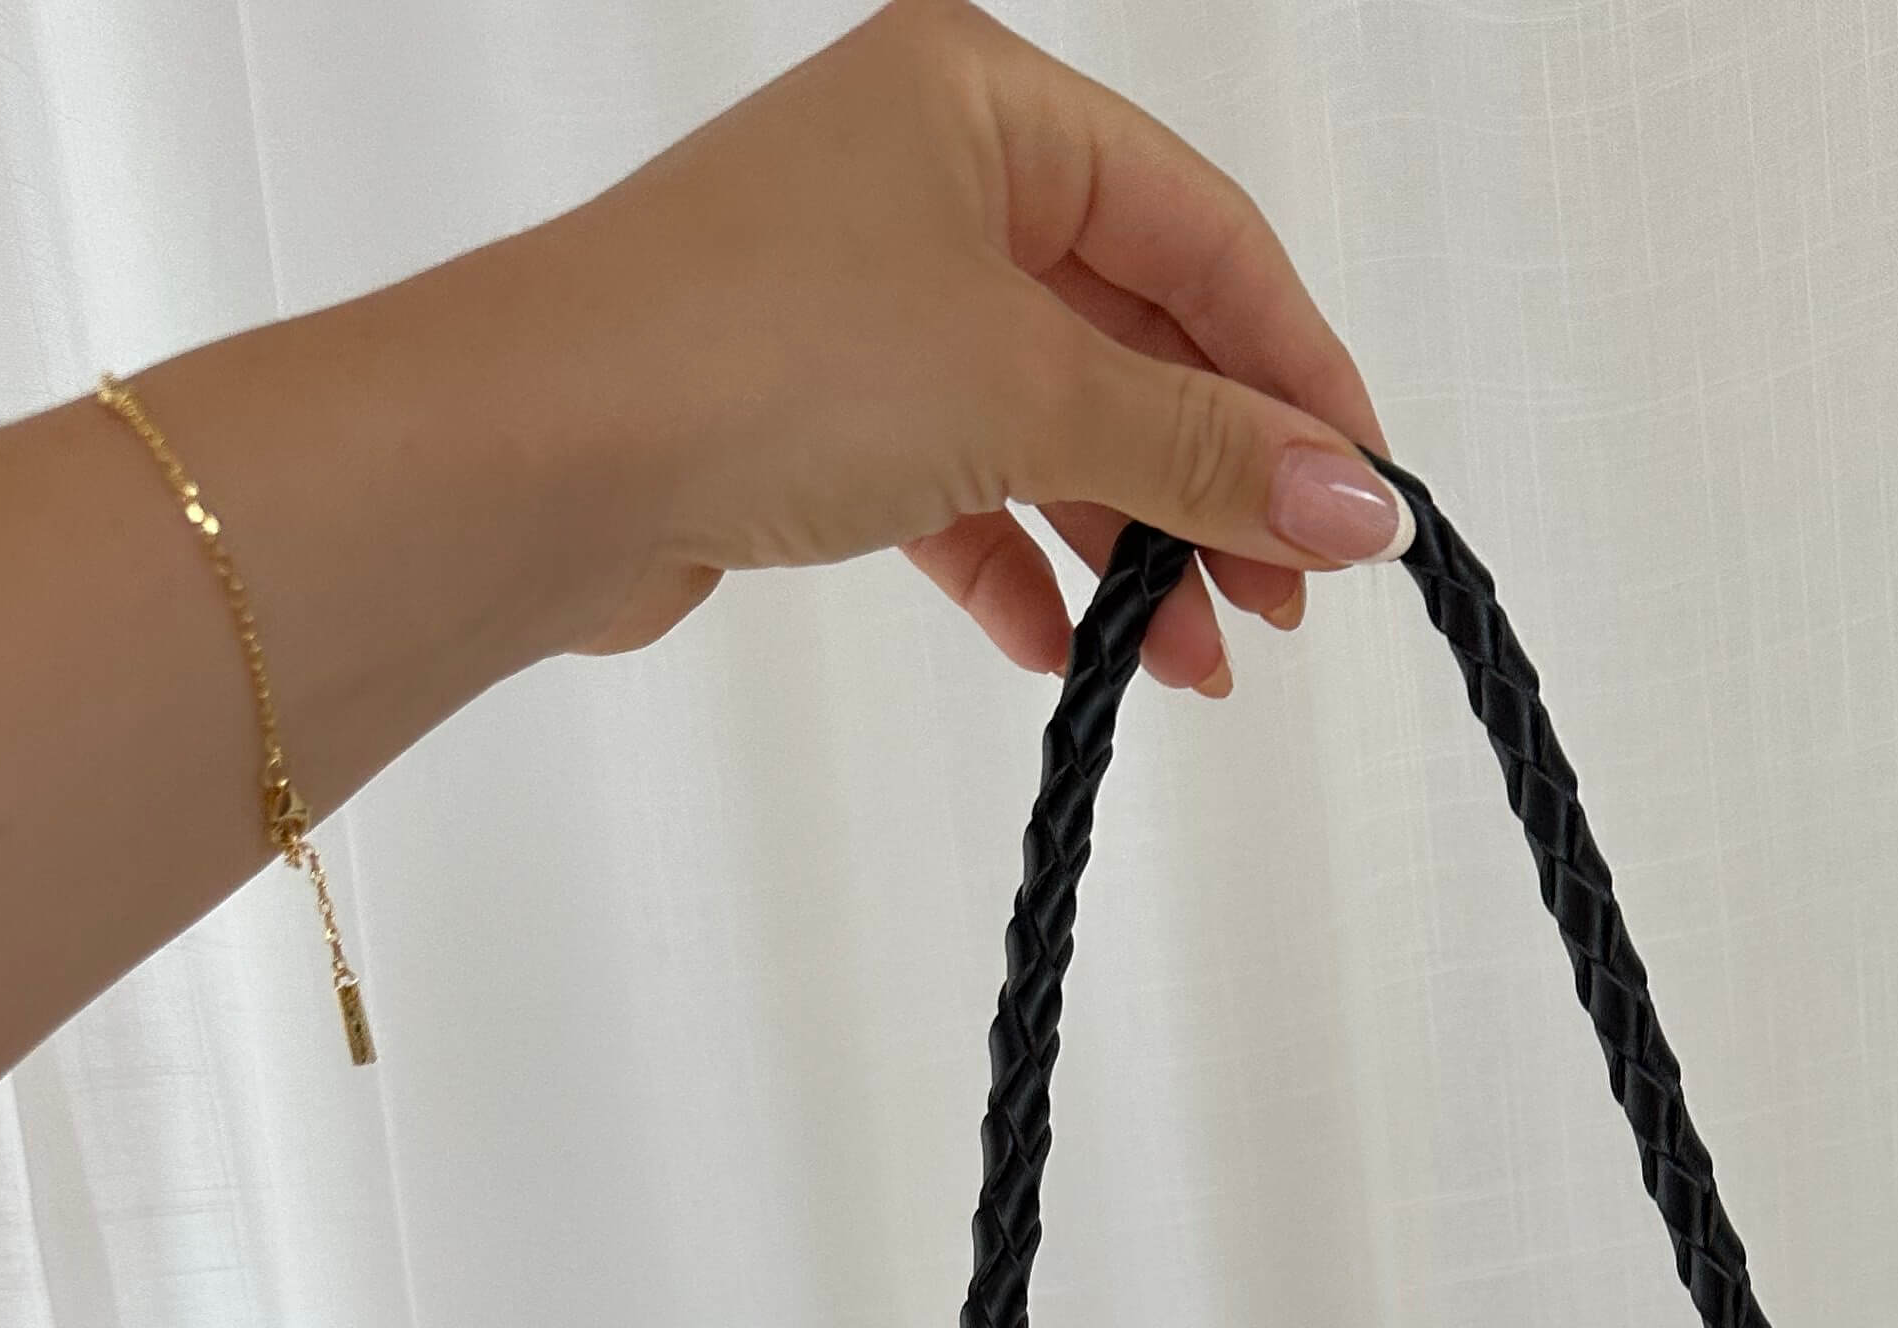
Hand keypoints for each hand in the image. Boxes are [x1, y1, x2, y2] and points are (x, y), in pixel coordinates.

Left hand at [539, 0, 1403, 694]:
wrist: (532, 458)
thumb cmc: (749, 354)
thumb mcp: (1030, 395)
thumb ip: (1208, 453)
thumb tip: (1362, 504)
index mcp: (982, 96)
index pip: (1204, 232)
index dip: (1299, 372)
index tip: (1365, 500)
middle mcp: (922, 173)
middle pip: (1134, 331)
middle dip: (1218, 477)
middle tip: (1289, 596)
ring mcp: (863, 290)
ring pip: (1052, 420)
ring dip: (1133, 543)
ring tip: (1195, 660)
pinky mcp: (810, 405)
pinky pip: (963, 483)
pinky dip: (1023, 565)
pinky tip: (1067, 649)